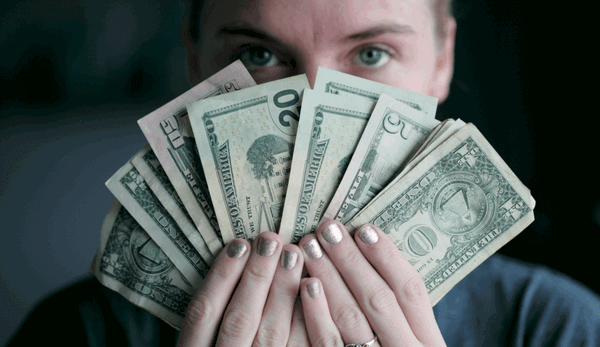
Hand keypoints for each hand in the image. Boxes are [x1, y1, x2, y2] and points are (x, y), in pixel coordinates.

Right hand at [177, 231, 309, 346]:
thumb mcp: (205, 343)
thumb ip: (216, 314)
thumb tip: (241, 256)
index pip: (203, 313)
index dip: (221, 276)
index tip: (238, 243)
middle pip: (240, 319)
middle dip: (256, 276)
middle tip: (271, 240)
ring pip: (271, 334)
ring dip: (283, 292)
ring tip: (294, 254)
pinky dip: (306, 320)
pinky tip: (313, 290)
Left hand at [298, 221, 445, 346]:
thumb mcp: (415, 342)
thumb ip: (401, 314)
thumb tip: (371, 257)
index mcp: (429, 342)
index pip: (411, 291)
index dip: (387, 256)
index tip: (364, 227)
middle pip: (378, 299)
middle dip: (351, 260)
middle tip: (328, 228)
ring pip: (351, 318)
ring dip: (329, 278)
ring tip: (311, 246)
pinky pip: (328, 343)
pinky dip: (317, 314)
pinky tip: (306, 285)